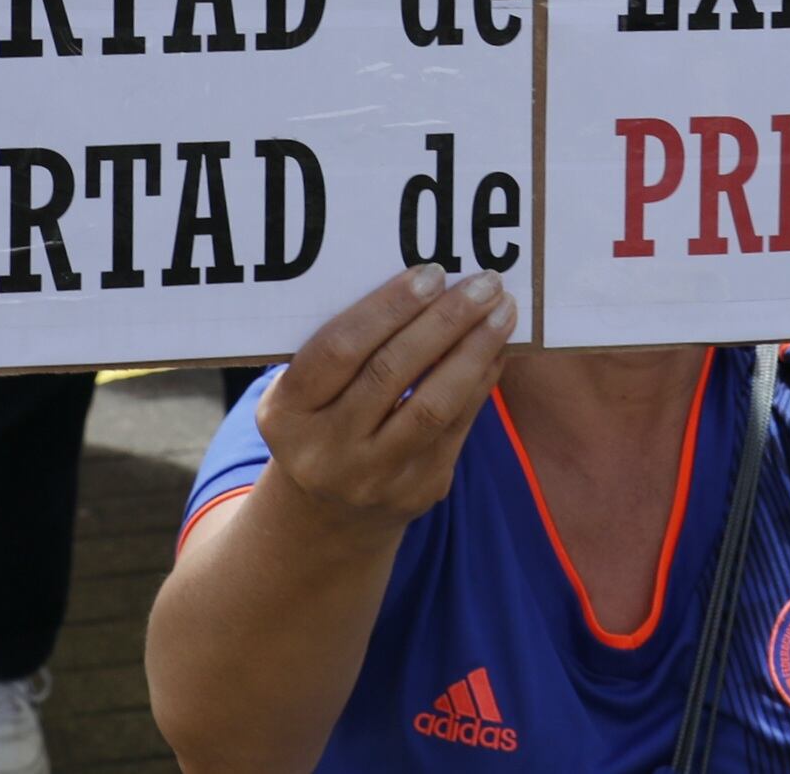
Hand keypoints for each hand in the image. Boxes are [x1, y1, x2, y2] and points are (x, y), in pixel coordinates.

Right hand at [253, 265, 514, 538]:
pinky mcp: (416, 491)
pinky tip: (497, 348)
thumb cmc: (322, 421)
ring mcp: (372, 477)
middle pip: (390, 372)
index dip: (387, 309)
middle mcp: (325, 450)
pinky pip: (457, 426)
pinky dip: (481, 381)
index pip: (338, 349)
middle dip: (444, 321)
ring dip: (475, 350)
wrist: (327, 515)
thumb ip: (346, 347)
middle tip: (483, 283)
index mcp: (286, 413)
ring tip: (503, 311)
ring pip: (433, 405)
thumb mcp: (307, 392)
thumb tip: (425, 283)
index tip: (431, 274)